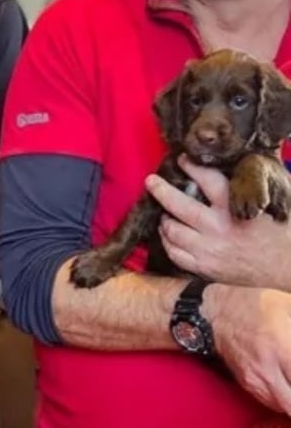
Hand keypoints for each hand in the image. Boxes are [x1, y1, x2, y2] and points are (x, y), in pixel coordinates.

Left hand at [147, 156, 290, 288]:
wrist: (288, 266)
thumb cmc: (281, 232)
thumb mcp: (268, 203)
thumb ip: (245, 188)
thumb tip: (224, 169)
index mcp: (236, 207)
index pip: (207, 179)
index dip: (192, 167)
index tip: (182, 160)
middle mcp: (218, 227)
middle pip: (178, 204)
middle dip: (160, 190)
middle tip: (151, 181)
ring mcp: (209, 250)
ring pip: (171, 230)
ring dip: (164, 219)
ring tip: (165, 214)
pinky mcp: (205, 268)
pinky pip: (175, 253)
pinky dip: (168, 242)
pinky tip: (170, 236)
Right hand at [206, 285, 290, 414]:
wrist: (214, 313)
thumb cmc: (255, 306)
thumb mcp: (289, 305)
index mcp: (283, 347)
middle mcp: (270, 368)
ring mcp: (257, 379)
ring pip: (286, 407)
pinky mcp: (247, 383)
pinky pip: (272, 403)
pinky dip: (285, 402)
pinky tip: (288, 389)